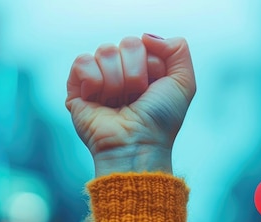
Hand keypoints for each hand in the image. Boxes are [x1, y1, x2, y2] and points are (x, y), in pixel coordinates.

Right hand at [66, 34, 195, 175]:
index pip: (144, 43)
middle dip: (136, 72)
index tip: (153, 90)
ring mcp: (99, 80)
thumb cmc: (160, 121)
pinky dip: (94, 80)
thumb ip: (178, 49)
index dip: (152, 65)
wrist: (137, 145)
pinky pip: (82, 62)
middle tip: (136, 98)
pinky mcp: (77, 89)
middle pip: (126, 43)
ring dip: (117, 81)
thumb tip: (146, 36)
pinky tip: (99, 99)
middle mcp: (121, 73)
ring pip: (105, 51)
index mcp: (144, 70)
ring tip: (118, 103)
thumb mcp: (184, 83)